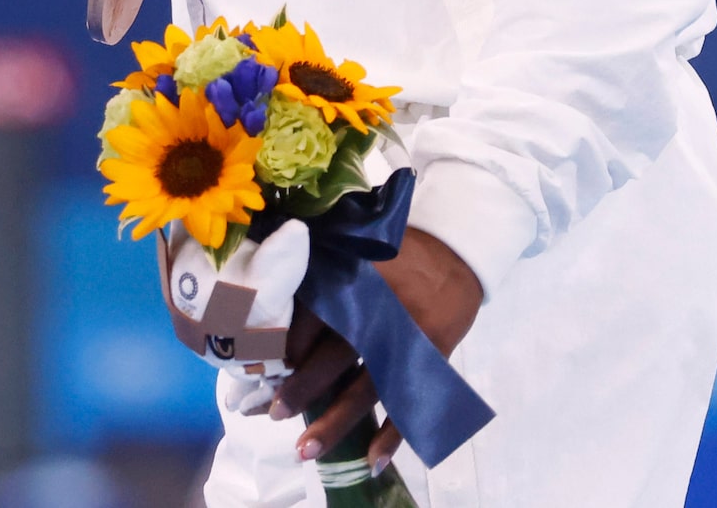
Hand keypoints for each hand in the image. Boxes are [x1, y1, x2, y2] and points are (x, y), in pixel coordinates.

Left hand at [270, 227, 482, 473]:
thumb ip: (323, 286)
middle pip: (333, 356)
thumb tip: (275, 329)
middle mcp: (377, 311)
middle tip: (273, 412)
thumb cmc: (393, 260)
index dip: (283, 347)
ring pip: (365, 388)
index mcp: (353, 281)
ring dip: (333, 423)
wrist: (455, 254)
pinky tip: (371, 461)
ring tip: (304, 449)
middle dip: (300, 389)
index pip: (309, 317)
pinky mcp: (430, 358)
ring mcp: (406, 338)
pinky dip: (392, 436)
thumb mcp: (355, 260)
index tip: (262, 371)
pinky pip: (408, 403)